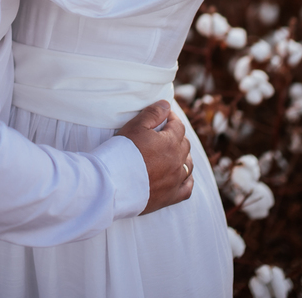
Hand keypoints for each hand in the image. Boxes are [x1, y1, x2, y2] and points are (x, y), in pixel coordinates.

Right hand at [116, 100, 193, 214]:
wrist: (113, 183)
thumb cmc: (122, 151)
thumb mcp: (135, 126)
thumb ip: (153, 113)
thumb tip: (167, 105)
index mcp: (171, 142)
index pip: (178, 126)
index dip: (172, 119)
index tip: (165, 117)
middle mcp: (178, 161)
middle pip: (184, 144)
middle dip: (177, 136)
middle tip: (165, 133)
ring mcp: (176, 180)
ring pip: (188, 165)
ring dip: (183, 156)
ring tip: (173, 153)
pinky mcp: (171, 197)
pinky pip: (187, 188)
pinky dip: (188, 180)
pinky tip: (183, 176)